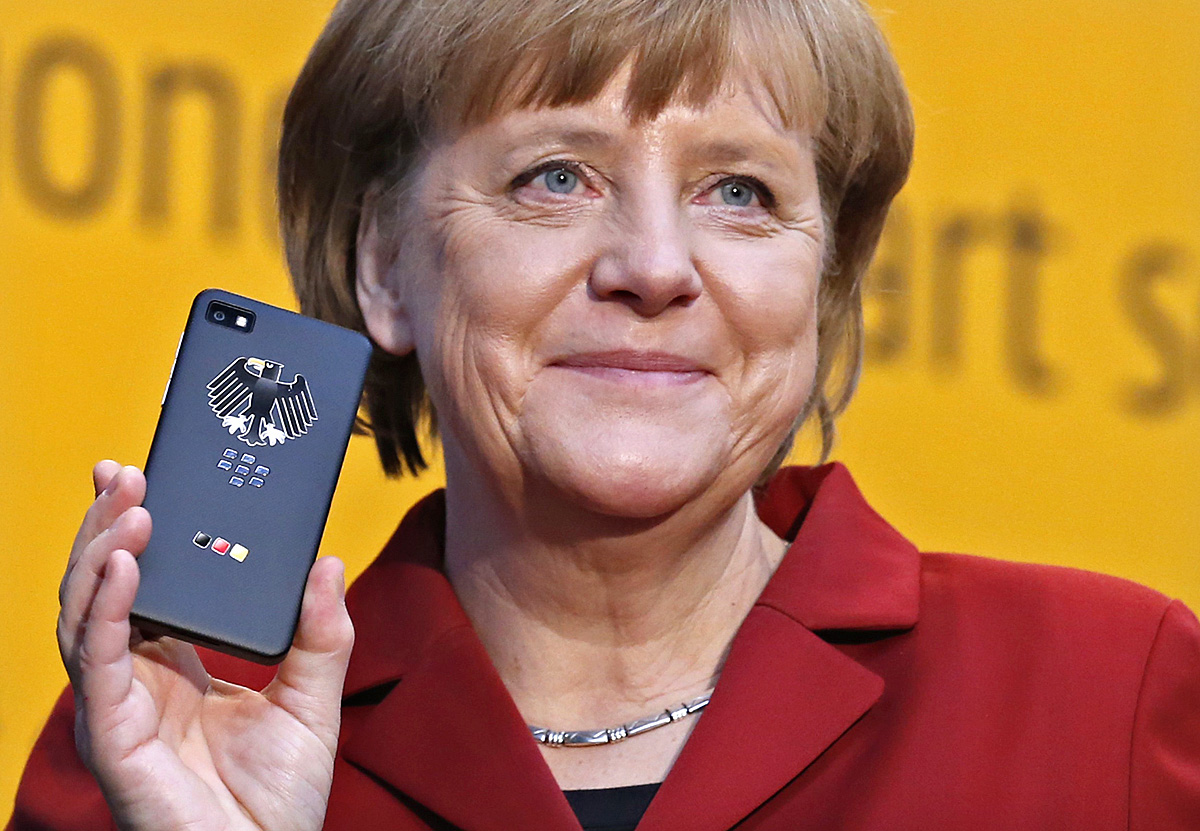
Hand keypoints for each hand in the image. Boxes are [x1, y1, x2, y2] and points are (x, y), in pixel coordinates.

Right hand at [57, 460, 354, 830]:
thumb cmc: (282, 798)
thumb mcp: (314, 698)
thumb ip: (321, 633)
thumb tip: (327, 564)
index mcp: (176, 664)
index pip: (143, 582)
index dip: (134, 530)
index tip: (142, 475)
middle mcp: (138, 678)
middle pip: (103, 586)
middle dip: (108, 524)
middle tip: (125, 470)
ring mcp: (118, 704)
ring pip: (85, 612)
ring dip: (100, 551)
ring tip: (130, 502)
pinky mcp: (112, 733)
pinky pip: (97, 660)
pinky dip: (103, 608)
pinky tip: (121, 564)